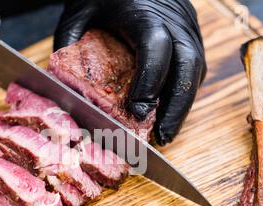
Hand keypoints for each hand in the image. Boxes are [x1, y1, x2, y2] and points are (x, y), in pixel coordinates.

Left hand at [54, 0, 206, 144]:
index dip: (150, 82)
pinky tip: (168, 111)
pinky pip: (194, 67)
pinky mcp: (191, 34)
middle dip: (177, 106)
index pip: (156, 48)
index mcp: (145, 12)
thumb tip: (66, 88)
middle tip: (163, 136)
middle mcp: (175, 20)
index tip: (137, 112)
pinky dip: (182, 92)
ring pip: (196, 70)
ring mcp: (188, 27)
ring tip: (166, 132)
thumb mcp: (79, 11)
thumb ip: (71, 43)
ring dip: (182, 104)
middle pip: (189, 66)